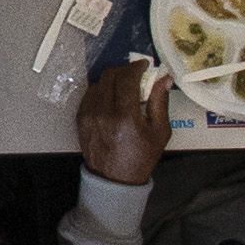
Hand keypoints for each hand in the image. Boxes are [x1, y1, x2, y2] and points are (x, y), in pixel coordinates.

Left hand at [77, 59, 169, 182]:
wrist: (115, 179)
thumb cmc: (142, 156)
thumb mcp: (160, 132)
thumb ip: (160, 102)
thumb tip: (164, 78)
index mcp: (125, 116)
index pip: (127, 79)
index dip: (136, 67)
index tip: (144, 65)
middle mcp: (103, 112)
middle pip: (110, 76)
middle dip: (124, 70)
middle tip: (136, 74)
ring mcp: (88, 114)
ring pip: (98, 83)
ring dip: (112, 80)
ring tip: (124, 86)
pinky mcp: (80, 118)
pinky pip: (90, 94)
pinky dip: (101, 90)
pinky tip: (111, 97)